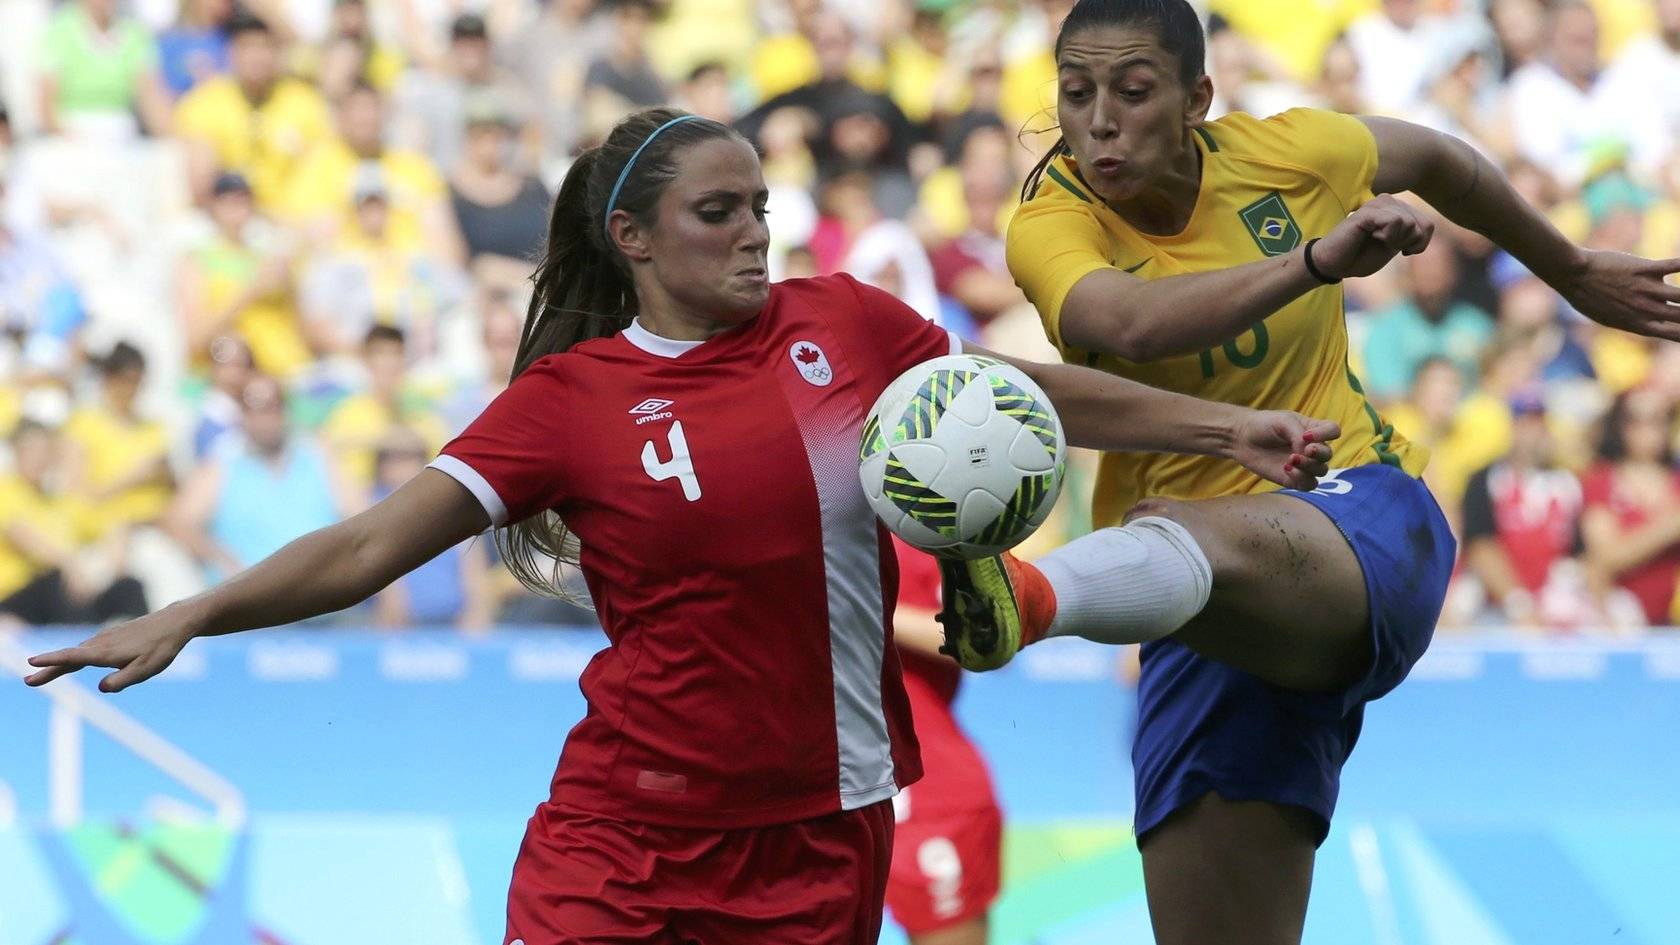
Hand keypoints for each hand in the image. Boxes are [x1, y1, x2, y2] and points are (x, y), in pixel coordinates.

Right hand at [22, 606, 197, 691]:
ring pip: (78, 652)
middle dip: (49, 668)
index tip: (31, 663)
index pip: (73, 657)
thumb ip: (122, 680)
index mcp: (106, 652)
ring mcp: (106, 637)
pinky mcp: (112, 636)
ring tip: (43, 673)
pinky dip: (75, 655)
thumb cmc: (161, 649)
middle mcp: (101, 643)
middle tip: (29, 681)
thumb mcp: (145, 670)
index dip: (52, 661)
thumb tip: (101, 688)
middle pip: (70, 657)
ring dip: (60, 663)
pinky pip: (88, 648)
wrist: (174, 623)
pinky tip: (72, 661)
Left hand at [1230, 411, 1338, 490]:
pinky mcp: (1293, 478)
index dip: (1326, 434)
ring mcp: (1304, 464)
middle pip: (1328, 454)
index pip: (1333, 431)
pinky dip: (1302, 478)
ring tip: (1290, 460)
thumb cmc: (1263, 424)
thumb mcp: (1283, 421)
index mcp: (1313, 429)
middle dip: (1318, 453)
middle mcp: (1311, 448)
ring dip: (1309, 466)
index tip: (1307, 435)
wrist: (1242, 438)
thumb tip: (1307, 451)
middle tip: (1303, 450)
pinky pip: (1309, 484)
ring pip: (1321, 471)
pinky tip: (1286, 470)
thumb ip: (1298, 433)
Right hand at [1311, 195, 1434, 280]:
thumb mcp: (1395, 246)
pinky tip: (1370, 235)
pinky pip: (1394, 222)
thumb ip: (1412, 235)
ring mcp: (1377, 204)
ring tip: (1374, 239)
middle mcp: (1389, 202)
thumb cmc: (1361, 257)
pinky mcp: (1367, 211)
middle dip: (1405, 243)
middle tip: (1384, 245)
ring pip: (1409, 222)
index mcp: (1397, 209)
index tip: (1401, 251)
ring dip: (1394, 240)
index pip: (1427, 225)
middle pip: (1420, 224)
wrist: (1334, 264)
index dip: (1419, 244)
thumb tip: (1426, 228)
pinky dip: (1386, 236)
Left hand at [1551, 250, 1679, 341]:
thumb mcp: (1612, 317)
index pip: (1676, 334)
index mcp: (1639, 325)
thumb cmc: (1589, 297)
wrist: (1573, 276)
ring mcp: (1646, 290)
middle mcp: (1646, 310)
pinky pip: (1674, 265)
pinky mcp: (1644, 270)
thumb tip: (1653, 322)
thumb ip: (1637, 320)